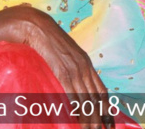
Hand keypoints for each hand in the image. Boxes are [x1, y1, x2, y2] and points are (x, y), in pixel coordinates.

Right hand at [0, 6, 109, 128]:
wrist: (35, 25)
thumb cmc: (45, 40)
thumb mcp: (64, 55)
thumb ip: (70, 68)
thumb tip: (71, 84)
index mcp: (86, 63)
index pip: (102, 90)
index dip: (107, 109)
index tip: (109, 123)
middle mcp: (84, 66)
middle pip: (97, 98)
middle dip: (101, 118)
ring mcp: (74, 68)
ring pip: (87, 99)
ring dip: (90, 118)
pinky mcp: (63, 70)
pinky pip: (73, 93)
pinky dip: (78, 108)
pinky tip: (79, 119)